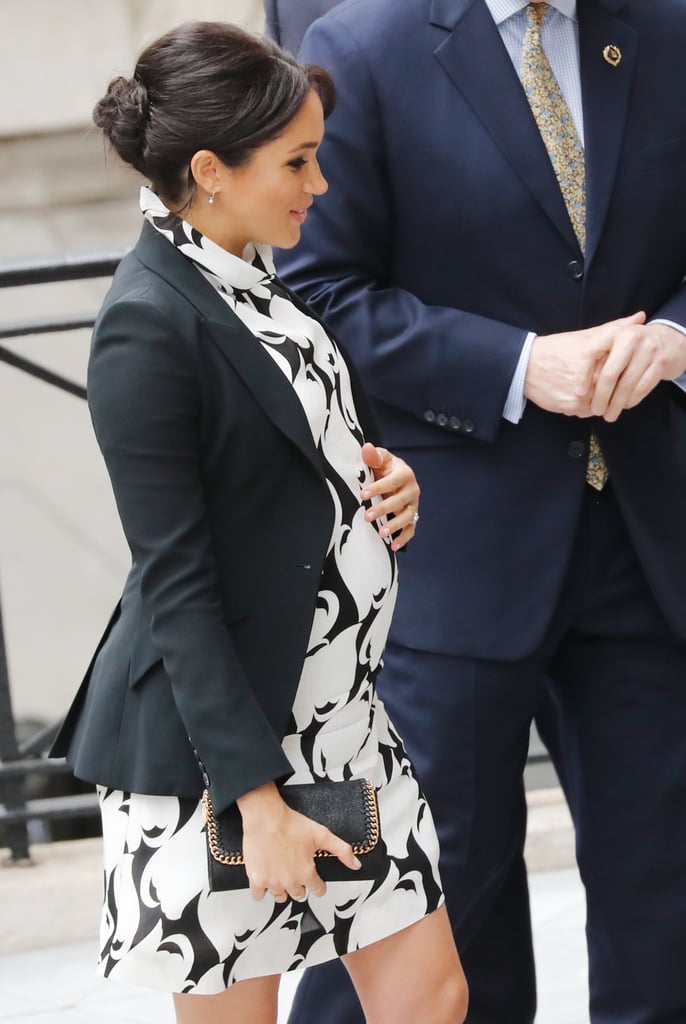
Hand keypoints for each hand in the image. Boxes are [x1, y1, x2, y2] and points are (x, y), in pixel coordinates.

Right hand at [236, 782, 360, 902]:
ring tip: (281, 875)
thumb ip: (342, 850)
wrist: (266, 817)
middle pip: (299, 894)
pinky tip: (265, 879)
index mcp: (306, 873)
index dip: (317, 884)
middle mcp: (290, 881)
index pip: (318, 890)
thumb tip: (356, 864)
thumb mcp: (322, 834)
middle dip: (300, 885)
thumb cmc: (291, 823)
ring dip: (282, 889)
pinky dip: (262, 890)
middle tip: (296, 871)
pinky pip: (258, 896)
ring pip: (280, 897)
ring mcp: (272, 882)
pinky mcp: (256, 879)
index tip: (314, 879)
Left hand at [360, 442, 419, 550]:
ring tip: (381, 532)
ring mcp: (413, 505)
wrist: (397, 475)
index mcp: (405, 474)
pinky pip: (411, 529)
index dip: (378, 487)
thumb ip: (374, 456)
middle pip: (399, 501)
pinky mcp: (412, 517)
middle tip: (368, 515)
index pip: (393, 481)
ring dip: (395, 525)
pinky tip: (394, 545)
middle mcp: (412, 490)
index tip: (364, 493)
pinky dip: (404, 538)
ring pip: (407, 517)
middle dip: (384, 509)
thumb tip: (366, 448)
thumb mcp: (382, 459)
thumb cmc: (387, 468)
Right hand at [524, 311, 646, 416]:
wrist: (525, 365)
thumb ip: (615, 327)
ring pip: (600, 404)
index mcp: (597, 360)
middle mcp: (590, 380)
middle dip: (614, 389)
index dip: (626, 374)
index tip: (625, 373)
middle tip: (609, 385)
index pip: (624, 372)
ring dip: (600, 401)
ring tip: (593, 391)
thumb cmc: (556, 348)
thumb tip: (640, 317)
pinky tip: (580, 396)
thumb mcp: (586, 335)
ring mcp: (579, 396)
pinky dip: (586, 406)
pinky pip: (585, 411)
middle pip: (613, 391)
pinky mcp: (569, 406)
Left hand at [588, 322, 685, 421]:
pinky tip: (625, 405)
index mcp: (614, 332)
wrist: (669, 339)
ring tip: (609, 415)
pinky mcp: (661, 363)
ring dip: (615, 404)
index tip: (579, 392)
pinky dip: (631, 400)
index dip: (582, 374)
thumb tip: (576, 387)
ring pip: (626, 384)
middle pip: (609, 374)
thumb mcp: (615, 341)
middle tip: (595, 411)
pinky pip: (642, 387)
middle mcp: (631, 338)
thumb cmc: (633, 344)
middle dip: (600, 397)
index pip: (591, 353)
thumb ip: (596, 355)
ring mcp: (648, 350)